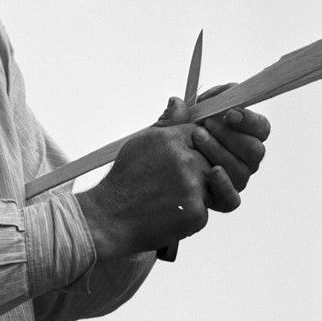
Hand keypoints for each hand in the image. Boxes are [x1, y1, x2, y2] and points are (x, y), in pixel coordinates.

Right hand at [74, 110, 211, 259]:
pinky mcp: (195, 213)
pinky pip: (206, 210)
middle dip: (197, 171)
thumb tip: (179, 101)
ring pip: (211, 185)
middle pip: (210, 159)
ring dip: (195, 193)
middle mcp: (185, 161)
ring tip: (168, 197)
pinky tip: (168, 212)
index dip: (194, 146)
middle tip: (171, 182)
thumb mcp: (140, 144)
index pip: (201, 133)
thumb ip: (167, 124)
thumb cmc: (124, 181)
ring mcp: (192, 188)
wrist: (110, 219)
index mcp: (171, 140)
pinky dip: (190, 213)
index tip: (182, 159)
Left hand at [158, 86, 270, 212]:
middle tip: (208, 122)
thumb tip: (177, 103)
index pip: (261, 129)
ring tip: (197, 136)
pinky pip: (231, 199)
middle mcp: (243, 161)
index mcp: (242, 136)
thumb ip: (178, 114)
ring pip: (242, 170)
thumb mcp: (173, 124)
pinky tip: (213, 171)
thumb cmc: (171, 143)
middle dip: (231, 133)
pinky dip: (224, 185)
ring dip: (221, 150)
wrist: (155, 173)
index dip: (250, 120)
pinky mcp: (220, 200)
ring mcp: (233, 181)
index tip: (229, 112)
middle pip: (255, 150)